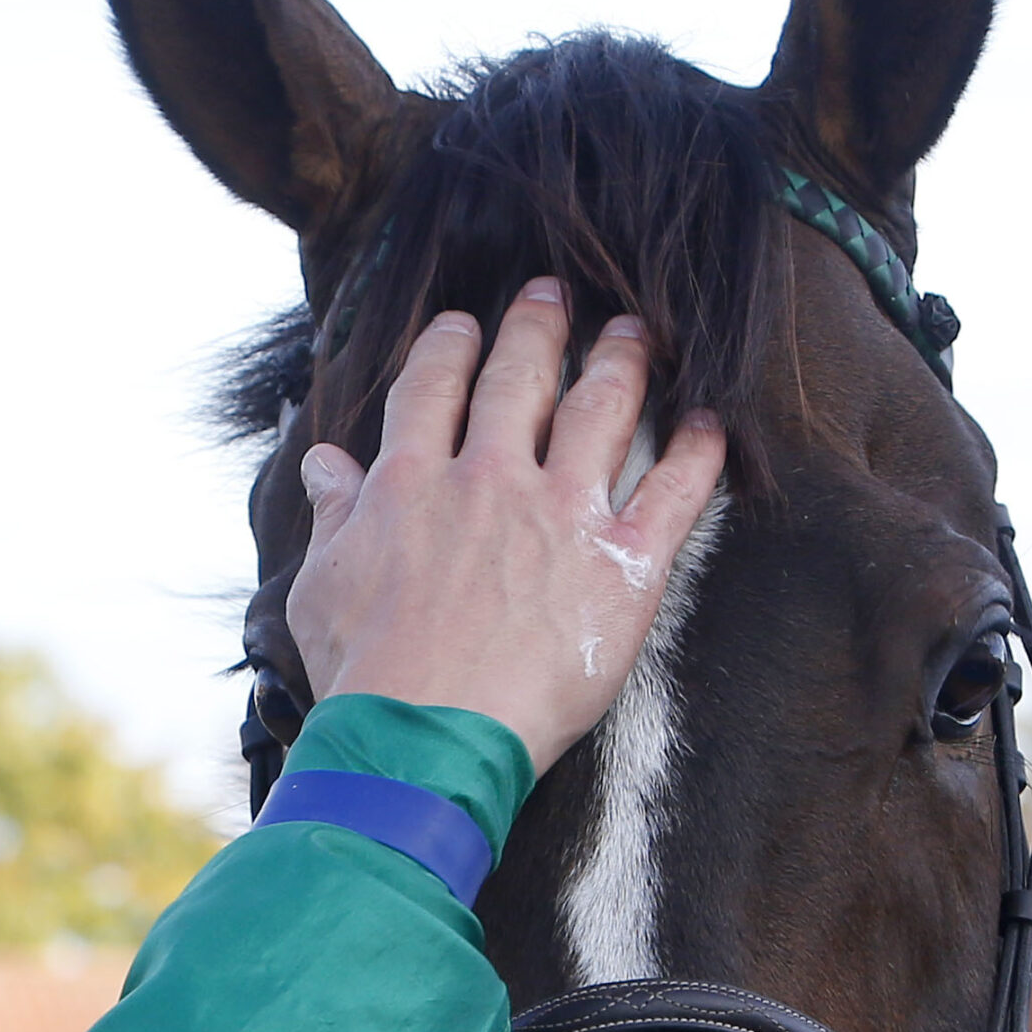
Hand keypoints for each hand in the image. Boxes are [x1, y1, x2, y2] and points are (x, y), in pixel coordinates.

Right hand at [287, 277, 726, 772]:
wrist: (424, 737)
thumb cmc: (364, 677)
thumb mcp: (320, 589)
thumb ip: (330, 516)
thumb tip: (324, 463)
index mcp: (413, 482)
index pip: (433, 387)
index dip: (450, 347)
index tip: (463, 324)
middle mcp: (490, 478)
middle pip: (520, 378)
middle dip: (538, 326)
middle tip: (553, 294)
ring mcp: (561, 517)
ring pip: (601, 410)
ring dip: (620, 361)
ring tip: (635, 332)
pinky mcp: (622, 568)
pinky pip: (674, 492)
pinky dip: (699, 451)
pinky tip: (711, 420)